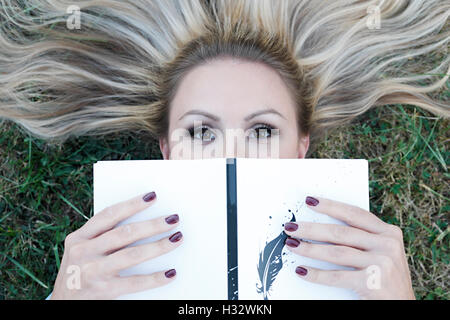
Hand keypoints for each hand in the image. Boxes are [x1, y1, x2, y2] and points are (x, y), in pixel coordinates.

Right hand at [51, 191, 182, 298]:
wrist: (63, 307)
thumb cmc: (79, 273)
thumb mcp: (81, 252)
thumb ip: (102, 238)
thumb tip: (143, 223)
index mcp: (78, 238)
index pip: (109, 215)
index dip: (132, 204)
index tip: (152, 196)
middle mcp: (83, 252)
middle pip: (125, 233)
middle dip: (153, 224)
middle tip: (174, 219)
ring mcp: (92, 272)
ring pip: (132, 254)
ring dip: (159, 246)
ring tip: (177, 238)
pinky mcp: (102, 291)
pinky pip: (134, 282)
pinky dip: (155, 278)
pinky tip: (170, 273)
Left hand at [283, 196, 414, 299]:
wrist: (404, 308)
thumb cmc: (386, 279)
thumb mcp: (382, 253)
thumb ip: (362, 239)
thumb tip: (321, 229)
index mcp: (389, 233)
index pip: (354, 214)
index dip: (330, 206)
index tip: (310, 201)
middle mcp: (387, 245)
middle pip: (340, 232)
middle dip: (312, 229)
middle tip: (291, 227)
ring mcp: (381, 263)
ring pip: (336, 252)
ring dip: (309, 249)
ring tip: (292, 245)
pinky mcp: (373, 282)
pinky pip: (337, 276)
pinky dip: (316, 274)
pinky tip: (302, 271)